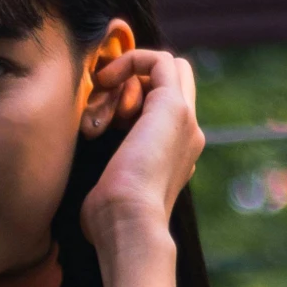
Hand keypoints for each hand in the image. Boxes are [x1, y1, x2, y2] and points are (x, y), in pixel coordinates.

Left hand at [78, 50, 203, 251]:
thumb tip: (97, 193)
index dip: (136, 96)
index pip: (167, 107)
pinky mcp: (172, 106)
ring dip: (132, 71)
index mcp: (177, 155)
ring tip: (103, 94)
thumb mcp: (111, 196)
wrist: (130, 227)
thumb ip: (113, 181)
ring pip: (170, 67)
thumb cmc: (112, 223)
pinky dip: (131, 60)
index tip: (103, 113)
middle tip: (106, 93)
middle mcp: (188, 134)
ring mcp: (185, 119)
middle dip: (139, 76)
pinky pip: (158, 60)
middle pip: (176, 79)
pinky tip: (105, 82)